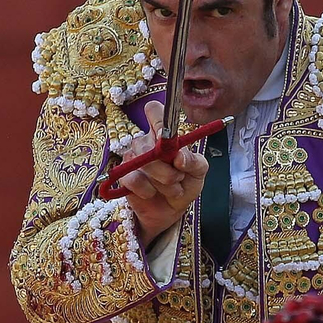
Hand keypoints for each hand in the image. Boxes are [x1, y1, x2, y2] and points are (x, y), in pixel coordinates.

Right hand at [115, 100, 208, 245]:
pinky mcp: (124, 176)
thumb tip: (179, 155)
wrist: (172, 211)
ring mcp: (132, 158)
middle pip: (148, 143)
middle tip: (178, 177)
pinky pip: (133, 179)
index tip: (166, 137)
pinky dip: (148, 190)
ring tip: (171, 188)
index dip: (158, 119)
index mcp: (164, 135)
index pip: (154, 111)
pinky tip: (152, 193)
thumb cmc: (185, 184)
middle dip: (167, 167)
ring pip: (143, 162)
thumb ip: (193, 161)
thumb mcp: (198, 172)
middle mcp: (146, 142)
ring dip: (163, 181)